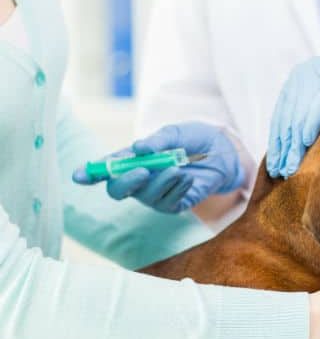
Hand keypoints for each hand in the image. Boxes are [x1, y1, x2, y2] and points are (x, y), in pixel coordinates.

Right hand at [73, 122, 243, 212]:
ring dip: (161, 181)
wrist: (222, 151)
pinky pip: (168, 202)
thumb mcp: (175, 133)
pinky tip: (188, 177)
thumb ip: (158, 141)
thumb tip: (139, 148)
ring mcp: (155, 194)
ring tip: (179, 167)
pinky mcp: (173, 204)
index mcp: (131, 159)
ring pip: (145, 197)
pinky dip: (177, 188)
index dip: (90, 173)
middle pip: (118, 190)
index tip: (78, 176)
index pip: (105, 169)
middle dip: (126, 181)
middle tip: (142, 171)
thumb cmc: (193, 139)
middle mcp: (138, 180)